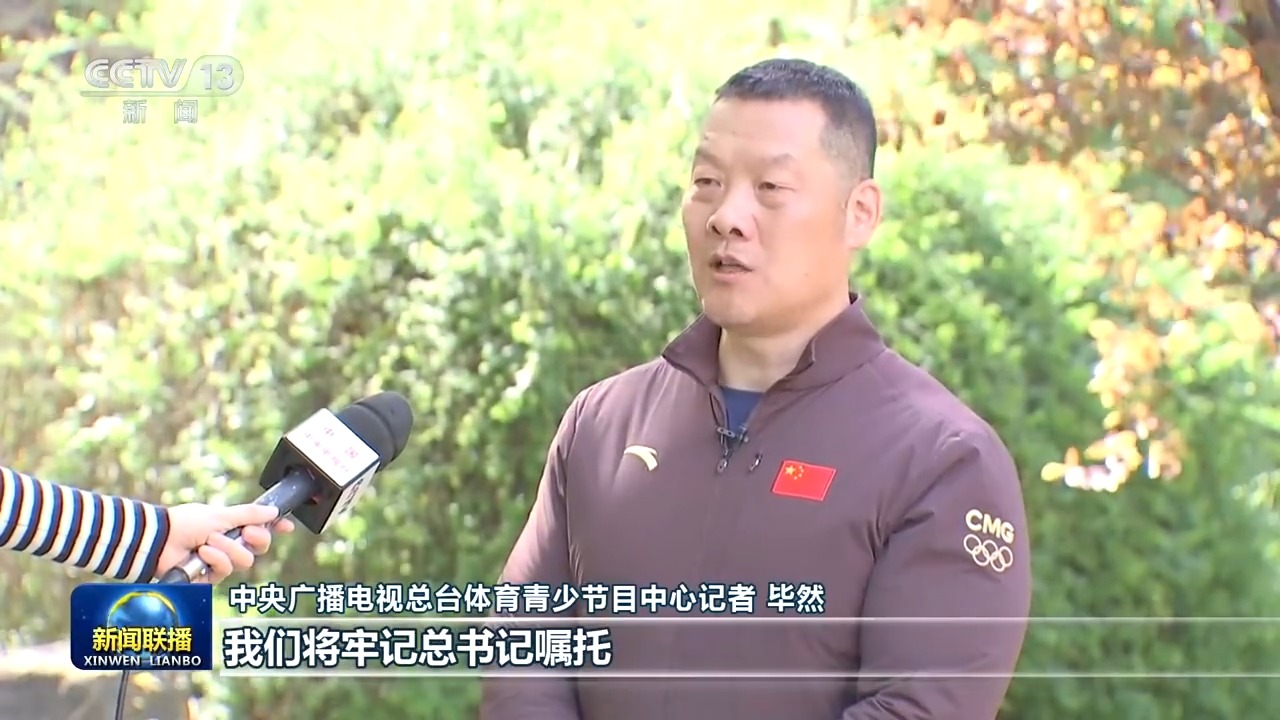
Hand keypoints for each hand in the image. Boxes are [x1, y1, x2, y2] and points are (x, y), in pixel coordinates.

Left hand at [157, 503, 296, 583]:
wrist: (161, 539)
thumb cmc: (186, 523)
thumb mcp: (222, 514)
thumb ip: (250, 514)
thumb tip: (274, 511)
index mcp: (233, 527)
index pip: (261, 529)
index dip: (276, 528)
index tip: (287, 526)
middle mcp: (229, 545)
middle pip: (260, 548)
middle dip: (256, 539)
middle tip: (247, 532)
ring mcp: (220, 562)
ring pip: (245, 561)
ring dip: (227, 549)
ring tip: (208, 543)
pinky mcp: (209, 578)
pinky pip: (225, 571)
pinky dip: (214, 560)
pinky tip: (201, 554)